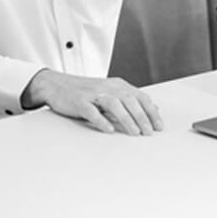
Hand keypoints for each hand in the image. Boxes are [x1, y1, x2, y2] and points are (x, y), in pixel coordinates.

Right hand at [21, 70, 163, 134]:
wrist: (57, 85)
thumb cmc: (85, 91)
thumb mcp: (110, 92)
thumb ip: (129, 100)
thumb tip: (153, 109)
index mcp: (118, 85)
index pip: (140, 97)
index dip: (151, 111)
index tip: (159, 126)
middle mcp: (108, 87)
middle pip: (130, 100)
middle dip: (142, 117)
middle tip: (149, 132)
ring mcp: (94, 94)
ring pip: (115, 104)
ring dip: (127, 119)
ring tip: (135, 133)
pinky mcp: (80, 102)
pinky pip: (92, 111)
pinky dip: (102, 120)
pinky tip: (109, 129)